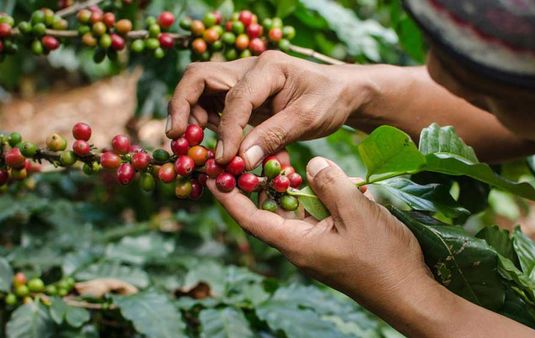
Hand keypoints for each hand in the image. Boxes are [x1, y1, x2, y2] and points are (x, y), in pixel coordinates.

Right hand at [167, 51, 374, 168]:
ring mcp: (242, 80)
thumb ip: (274, 137)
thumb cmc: (330, 100)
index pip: (235, 97)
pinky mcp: (242, 95)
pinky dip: (208, 125)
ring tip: (194, 146)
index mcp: (268, 68)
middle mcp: (248, 68)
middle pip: (199, 78)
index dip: (227, 130)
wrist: (342, 92)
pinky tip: (216, 145)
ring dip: (192, 117)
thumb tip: (240, 161)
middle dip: (183, 107)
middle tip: (177, 139)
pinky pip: (214, 106)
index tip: (225, 159)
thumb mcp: (309, 119)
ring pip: (200, 91)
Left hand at [207, 156, 431, 299]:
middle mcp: (300, 245)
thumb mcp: (356, 213)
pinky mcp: (332, 243)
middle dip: (257, 183)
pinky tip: (322, 178)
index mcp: (296, 243)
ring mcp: (317, 245)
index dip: (229, 196)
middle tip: (248, 153)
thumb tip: (310, 164)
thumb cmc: (383, 258)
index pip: (250, 218)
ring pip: (293, 211)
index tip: (211, 174)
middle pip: (268, 211)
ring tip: (281, 159)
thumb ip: (330, 184)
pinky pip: (314, 215)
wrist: (410, 291)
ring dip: (288, 187)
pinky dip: (313, 196)